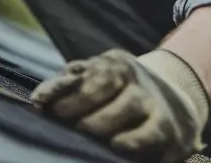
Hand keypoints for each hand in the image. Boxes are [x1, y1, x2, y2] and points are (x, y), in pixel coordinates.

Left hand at [31, 49, 208, 162]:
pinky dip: (134, 141)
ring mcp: (156, 103)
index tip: (51, 111)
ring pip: (130, 106)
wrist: (172, 103)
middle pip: (108, 87)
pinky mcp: (172, 131)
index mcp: (116, 64)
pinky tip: (116, 146)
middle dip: (83, 108)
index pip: (92, 74)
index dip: (70, 94)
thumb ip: (65, 87)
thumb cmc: (116, 94)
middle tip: (69, 125)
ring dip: (104, 122)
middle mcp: (138, 79)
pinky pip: (152, 134)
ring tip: (87, 135)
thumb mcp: (93, 80)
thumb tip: (38, 98)